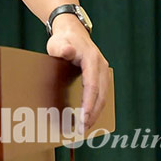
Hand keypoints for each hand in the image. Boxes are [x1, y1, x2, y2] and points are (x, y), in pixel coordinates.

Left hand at [46, 14, 109, 128]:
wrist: (72, 31)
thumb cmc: (62, 39)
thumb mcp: (57, 42)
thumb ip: (61, 48)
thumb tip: (68, 51)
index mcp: (92, 60)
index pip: (92, 86)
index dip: (88, 104)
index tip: (84, 118)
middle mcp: (101, 67)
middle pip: (100, 95)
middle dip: (93, 113)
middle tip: (83, 129)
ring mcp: (103, 72)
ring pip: (103, 96)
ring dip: (96, 112)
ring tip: (86, 127)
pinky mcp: (101, 76)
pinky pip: (101, 94)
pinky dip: (96, 106)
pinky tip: (89, 116)